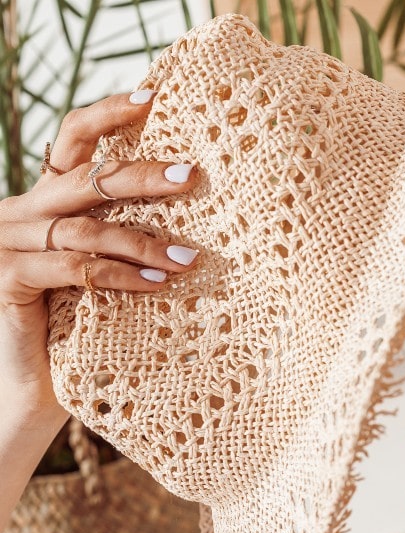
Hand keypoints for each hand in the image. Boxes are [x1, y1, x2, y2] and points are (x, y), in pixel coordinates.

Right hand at [0, 90, 199, 415]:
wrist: (33, 389)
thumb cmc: (85, 328)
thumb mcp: (110, 270)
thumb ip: (131, 234)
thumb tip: (207, 210)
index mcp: (47, 199)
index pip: (72, 139)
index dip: (109, 113)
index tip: (155, 95)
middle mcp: (21, 211)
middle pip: (86, 177)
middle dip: (142, 174)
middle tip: (193, 174)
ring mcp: (7, 243)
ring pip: (84, 228)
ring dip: (143, 242)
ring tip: (191, 259)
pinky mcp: (7, 279)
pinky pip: (71, 268)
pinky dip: (118, 275)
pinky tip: (157, 285)